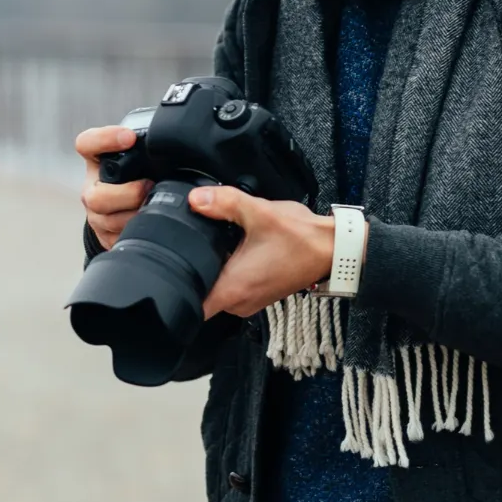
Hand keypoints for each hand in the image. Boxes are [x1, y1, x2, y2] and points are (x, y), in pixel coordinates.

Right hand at [76, 125, 152, 249]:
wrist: (131, 204)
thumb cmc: (140, 172)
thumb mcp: (139, 154)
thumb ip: (149, 144)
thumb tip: (177, 131)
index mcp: (97, 159)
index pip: (87, 143)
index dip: (105, 139)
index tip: (129, 137)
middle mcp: (92, 187)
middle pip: (95, 195)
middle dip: (126, 193)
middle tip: (149, 186)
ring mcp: (96, 214)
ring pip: (106, 221)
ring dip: (133, 216)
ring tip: (153, 208)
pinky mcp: (104, 235)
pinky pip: (116, 239)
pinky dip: (134, 233)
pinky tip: (150, 226)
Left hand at [187, 186, 335, 318]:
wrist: (333, 250)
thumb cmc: (302, 239)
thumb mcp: (260, 213)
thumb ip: (225, 202)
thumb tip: (196, 198)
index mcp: (233, 289)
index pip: (188, 303)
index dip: (173, 287)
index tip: (168, 266)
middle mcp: (238, 302)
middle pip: (198, 292)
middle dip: (193, 267)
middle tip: (194, 241)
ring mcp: (248, 301)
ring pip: (215, 288)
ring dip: (213, 267)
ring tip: (217, 242)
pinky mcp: (256, 294)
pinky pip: (231, 286)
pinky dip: (227, 269)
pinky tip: (233, 248)